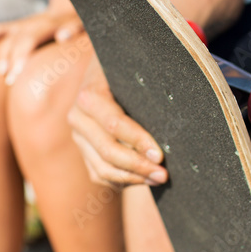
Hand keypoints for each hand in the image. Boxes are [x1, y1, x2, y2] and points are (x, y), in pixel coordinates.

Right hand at [0, 10, 83, 83]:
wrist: (69, 9)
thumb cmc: (77, 24)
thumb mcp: (81, 24)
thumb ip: (73, 29)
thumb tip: (63, 37)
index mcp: (48, 24)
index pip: (30, 40)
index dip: (21, 56)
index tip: (17, 73)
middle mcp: (33, 23)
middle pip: (17, 41)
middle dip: (11, 61)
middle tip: (9, 81)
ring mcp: (24, 24)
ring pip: (8, 37)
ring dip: (3, 54)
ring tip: (1, 72)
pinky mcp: (18, 25)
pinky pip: (2, 28)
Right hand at [68, 59, 165, 187]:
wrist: (102, 70)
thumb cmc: (124, 71)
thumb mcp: (131, 73)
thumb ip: (143, 91)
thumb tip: (173, 116)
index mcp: (89, 96)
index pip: (115, 125)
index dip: (138, 142)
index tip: (160, 155)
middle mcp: (78, 118)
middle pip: (108, 151)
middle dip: (138, 166)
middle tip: (163, 174)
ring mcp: (78, 137)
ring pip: (102, 168)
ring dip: (133, 178)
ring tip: (157, 178)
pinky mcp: (83, 150)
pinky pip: (99, 174)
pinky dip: (121, 181)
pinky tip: (142, 179)